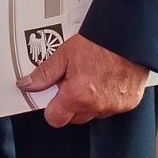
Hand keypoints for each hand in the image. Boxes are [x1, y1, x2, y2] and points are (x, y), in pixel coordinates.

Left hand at [19, 33, 148, 126]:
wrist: (127, 39)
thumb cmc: (99, 44)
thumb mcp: (64, 55)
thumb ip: (44, 74)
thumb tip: (28, 84)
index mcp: (77, 96)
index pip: (55, 119)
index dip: (50, 108)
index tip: (51, 97)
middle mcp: (96, 106)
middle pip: (74, 118)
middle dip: (68, 105)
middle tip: (70, 83)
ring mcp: (114, 107)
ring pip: (93, 114)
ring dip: (88, 103)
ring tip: (89, 79)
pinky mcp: (129, 104)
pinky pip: (111, 108)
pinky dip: (106, 99)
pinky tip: (105, 81)